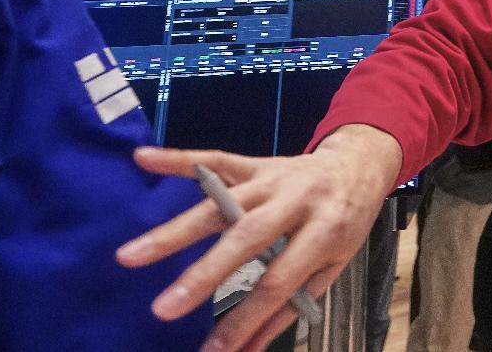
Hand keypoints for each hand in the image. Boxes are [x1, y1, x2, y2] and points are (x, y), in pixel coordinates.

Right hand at [117, 124, 402, 351]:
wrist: (360, 165)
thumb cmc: (343, 224)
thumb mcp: (332, 267)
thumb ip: (289, 308)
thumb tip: (246, 351)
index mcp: (325, 231)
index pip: (278, 280)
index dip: (246, 318)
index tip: (212, 350)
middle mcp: (298, 201)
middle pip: (247, 238)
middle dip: (203, 274)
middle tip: (163, 307)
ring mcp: (274, 178)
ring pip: (221, 203)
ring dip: (174, 230)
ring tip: (131, 255)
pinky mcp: (257, 162)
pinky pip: (217, 160)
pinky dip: (179, 160)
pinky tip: (145, 159)